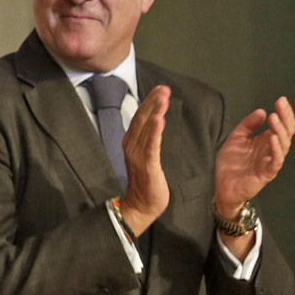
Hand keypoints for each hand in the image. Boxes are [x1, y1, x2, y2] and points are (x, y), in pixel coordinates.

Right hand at [120, 86, 170, 235]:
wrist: (140, 206)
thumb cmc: (145, 183)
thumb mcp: (146, 157)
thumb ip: (149, 140)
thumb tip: (157, 124)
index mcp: (132, 143)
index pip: (140, 118)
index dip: (149, 102)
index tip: (158, 89)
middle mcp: (132, 146)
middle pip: (141, 119)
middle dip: (152, 102)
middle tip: (162, 88)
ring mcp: (138, 155)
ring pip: (146, 129)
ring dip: (154, 111)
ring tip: (162, 97)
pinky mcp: (147, 165)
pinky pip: (151, 146)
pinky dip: (154, 132)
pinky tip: (159, 120)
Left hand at [214, 96, 294, 216]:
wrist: (222, 186)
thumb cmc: (231, 164)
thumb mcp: (236, 139)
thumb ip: (248, 125)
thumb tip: (261, 111)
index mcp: (266, 141)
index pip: (281, 125)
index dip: (283, 113)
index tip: (281, 100)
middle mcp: (272, 150)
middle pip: (286, 132)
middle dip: (285, 117)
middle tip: (280, 105)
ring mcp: (271, 162)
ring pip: (283, 144)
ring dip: (280, 130)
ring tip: (274, 118)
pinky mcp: (267, 173)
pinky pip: (276, 161)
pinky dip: (276, 149)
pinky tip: (272, 138)